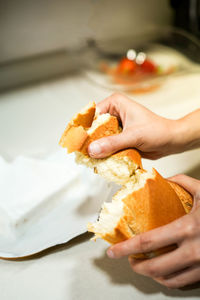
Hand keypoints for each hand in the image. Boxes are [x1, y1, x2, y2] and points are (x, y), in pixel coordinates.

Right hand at [88, 93, 199, 158]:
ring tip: (88, 159)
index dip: (83, 128)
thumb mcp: (134, 136)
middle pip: (93, 127)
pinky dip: (103, 153)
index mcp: (115, 103)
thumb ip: (113, 143)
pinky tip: (99, 161)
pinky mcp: (118, 138)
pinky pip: (106, 145)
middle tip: (80, 154)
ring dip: (95, 148)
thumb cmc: (157, 131)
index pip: (92, 115)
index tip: (76, 142)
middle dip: (88, 140)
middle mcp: (113, 113)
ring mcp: (115, 126)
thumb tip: (92, 150)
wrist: (172, 141)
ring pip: (99, 137)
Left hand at [106, 174, 199, 288]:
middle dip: (137, 266)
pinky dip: (170, 280)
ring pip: (169, 280)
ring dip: (152, 275)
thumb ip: (184, 183)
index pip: (149, 242)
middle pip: (156, 267)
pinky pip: (185, 283)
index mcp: (189, 229)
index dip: (127, 248)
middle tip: (129, 260)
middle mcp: (195, 251)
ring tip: (145, 266)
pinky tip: (165, 273)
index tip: (114, 252)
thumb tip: (167, 179)